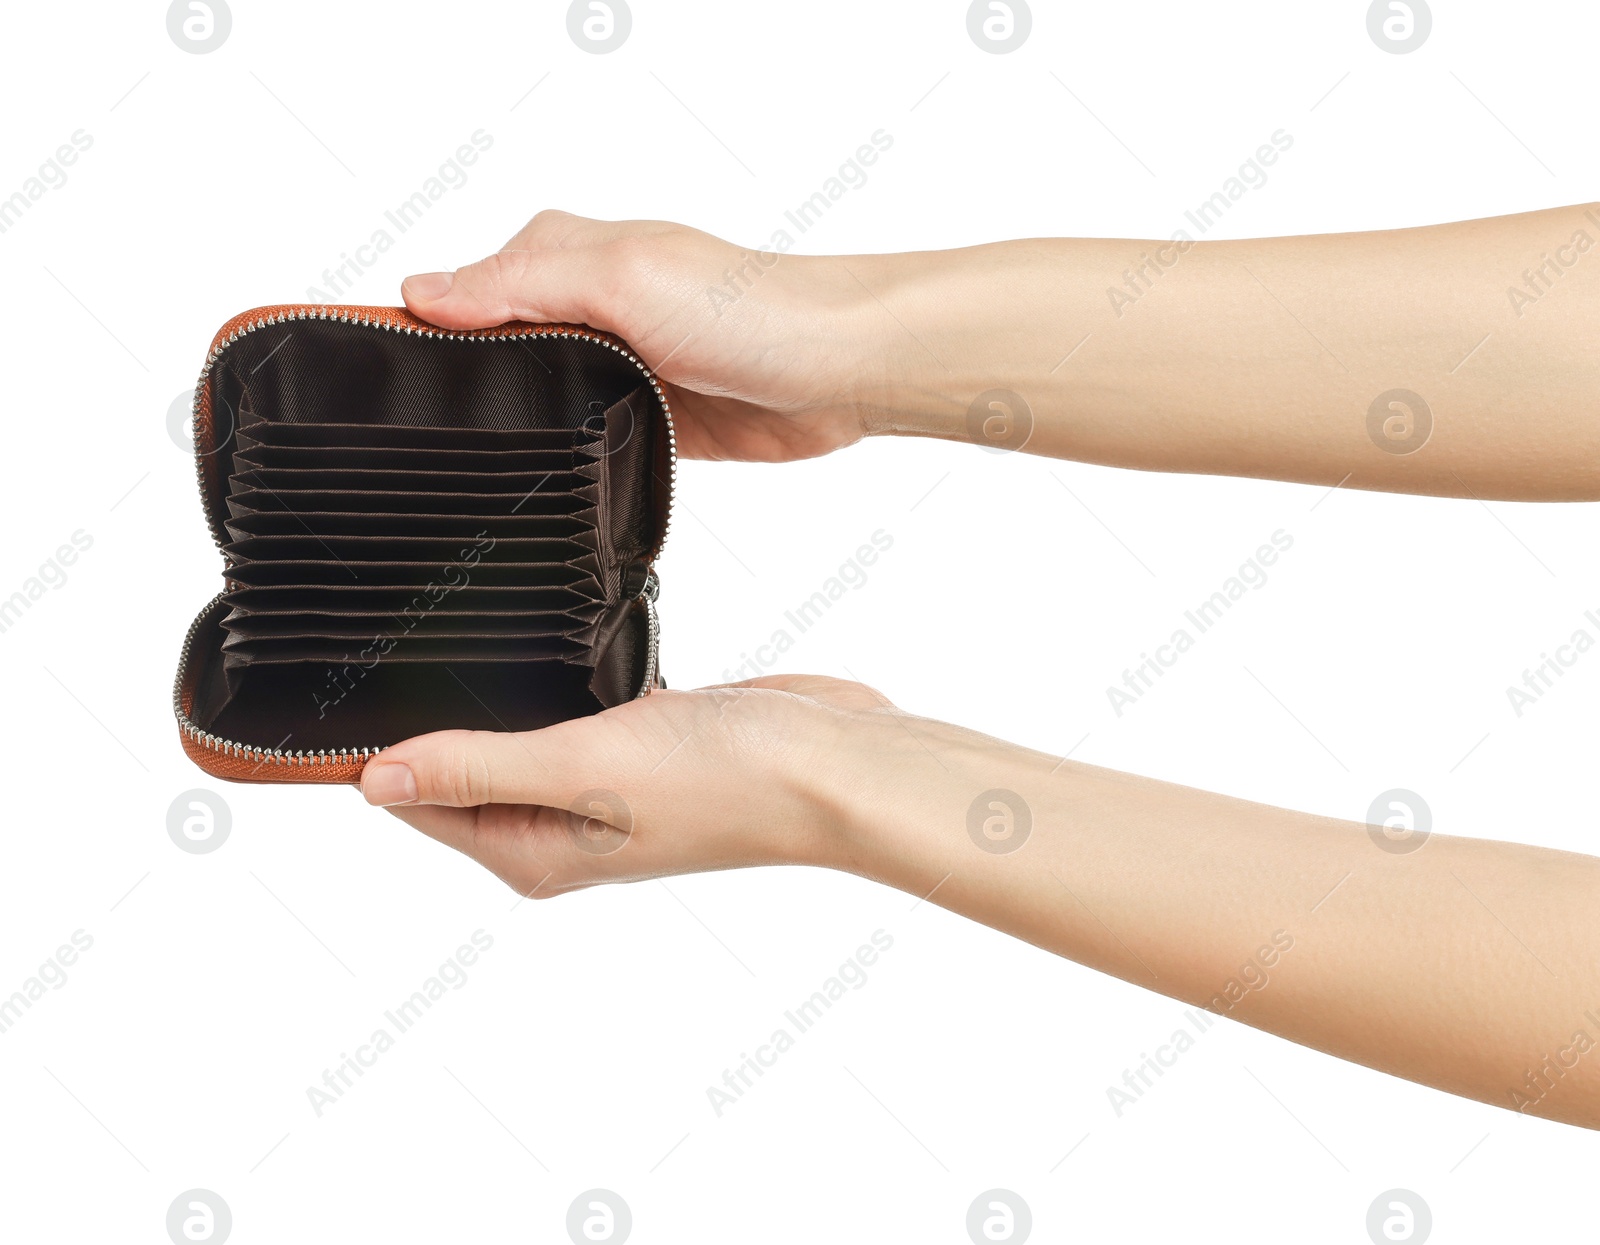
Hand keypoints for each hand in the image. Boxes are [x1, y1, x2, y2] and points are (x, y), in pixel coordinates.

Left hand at [359, 675, 905, 897]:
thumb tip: (372, 779)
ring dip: (493, 696)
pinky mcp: (641, 743)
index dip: (376, 750)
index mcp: (532, 851)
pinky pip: (569, 713)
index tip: (341, 686)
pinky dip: (552, 684)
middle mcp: (561, 826)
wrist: (830, 762)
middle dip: (431, 714)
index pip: (417, 802)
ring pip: (515, 736)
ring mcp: (604, 785)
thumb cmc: (724, 781)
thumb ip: (476, 769)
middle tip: (394, 640)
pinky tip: (544, 648)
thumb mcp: (581, 771)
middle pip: (460, 770)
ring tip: (457, 635)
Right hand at [400, 212, 887, 462]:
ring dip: (515, 422)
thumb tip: (423, 292)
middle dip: (463, 383)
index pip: (463, 286)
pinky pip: (581, 439)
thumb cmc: (746, 307)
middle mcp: (585, 306)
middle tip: (425, 429)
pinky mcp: (647, 419)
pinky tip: (540, 474)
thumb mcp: (617, 277)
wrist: (837, 369)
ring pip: (534, 398)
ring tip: (477, 458)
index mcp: (565, 255)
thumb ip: (519, 285)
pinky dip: (562, 454)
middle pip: (491, 349)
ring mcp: (616, 366)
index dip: (420, 324)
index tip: (377, 369)